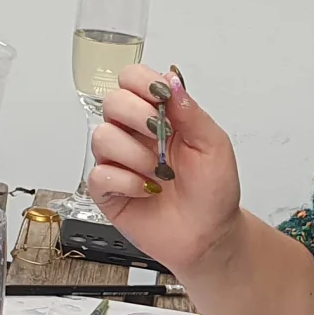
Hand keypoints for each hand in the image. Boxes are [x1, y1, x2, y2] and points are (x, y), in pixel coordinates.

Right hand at [88, 64, 248, 273]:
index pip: (132, 80)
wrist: (210, 235)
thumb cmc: (213, 191)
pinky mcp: (108, 190)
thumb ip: (190, 111)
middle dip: (137, 116)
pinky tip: (147, 190)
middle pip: (112, 102)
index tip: (159, 98)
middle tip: (161, 135)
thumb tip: (171, 80)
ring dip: (136, 155)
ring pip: (102, 137)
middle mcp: (135, 134)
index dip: (140, 82)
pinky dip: (127, 182)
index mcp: (159, 116)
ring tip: (160, 173)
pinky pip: (100, 174)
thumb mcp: (214, 145)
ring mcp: (119, 161)